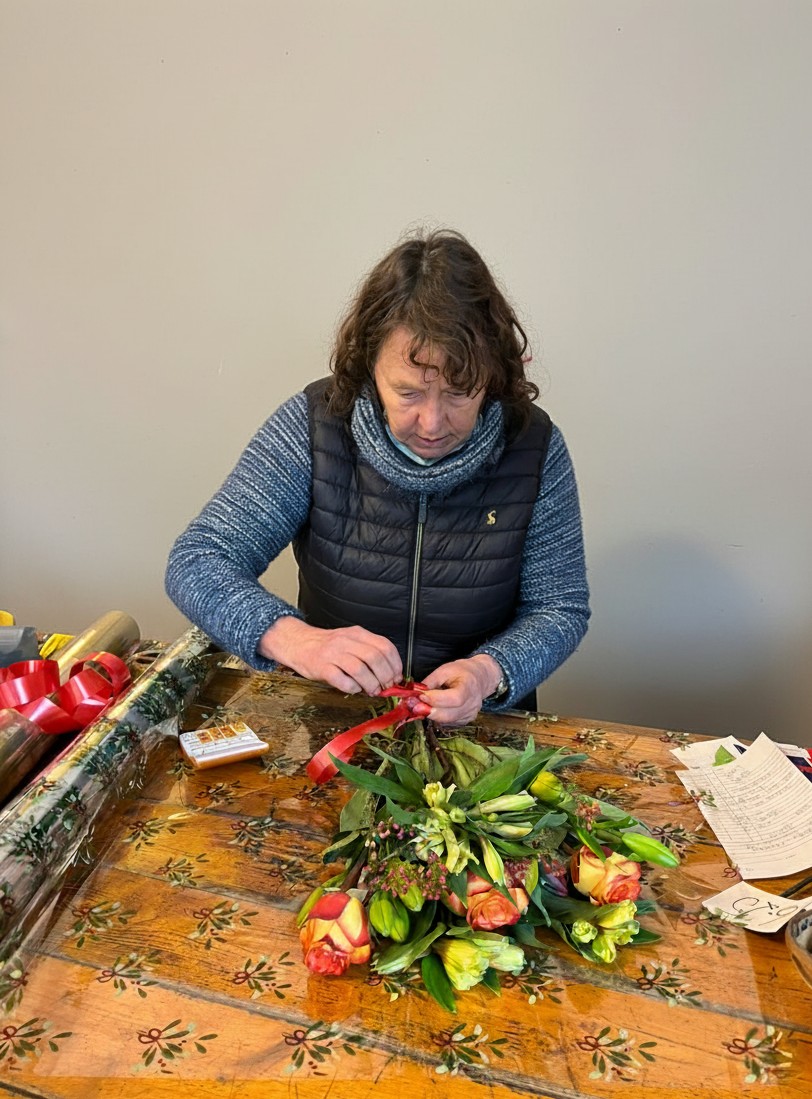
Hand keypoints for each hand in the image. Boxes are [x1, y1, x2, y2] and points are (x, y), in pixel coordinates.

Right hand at [258, 617, 402, 695]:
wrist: (299, 643)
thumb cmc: (328, 646)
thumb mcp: (351, 641)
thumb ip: (369, 652)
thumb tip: (391, 674)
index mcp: (357, 633)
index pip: (385, 646)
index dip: (395, 664)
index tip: (397, 676)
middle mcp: (346, 641)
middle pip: (375, 658)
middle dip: (385, 676)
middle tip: (386, 686)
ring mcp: (333, 654)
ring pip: (360, 669)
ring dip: (371, 684)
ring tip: (372, 690)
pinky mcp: (322, 667)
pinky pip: (342, 680)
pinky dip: (352, 688)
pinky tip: (354, 689)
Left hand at [418, 654, 502, 724]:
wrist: (479, 678)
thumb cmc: (461, 672)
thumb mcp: (444, 670)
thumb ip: (430, 682)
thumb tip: (415, 694)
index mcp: (469, 686)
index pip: (454, 699)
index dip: (436, 700)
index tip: (420, 696)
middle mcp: (472, 703)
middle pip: (449, 715)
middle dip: (429, 711)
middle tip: (414, 706)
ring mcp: (470, 714)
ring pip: (447, 721)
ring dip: (432, 715)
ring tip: (422, 706)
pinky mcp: (466, 720)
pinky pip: (449, 723)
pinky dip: (438, 717)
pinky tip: (435, 708)